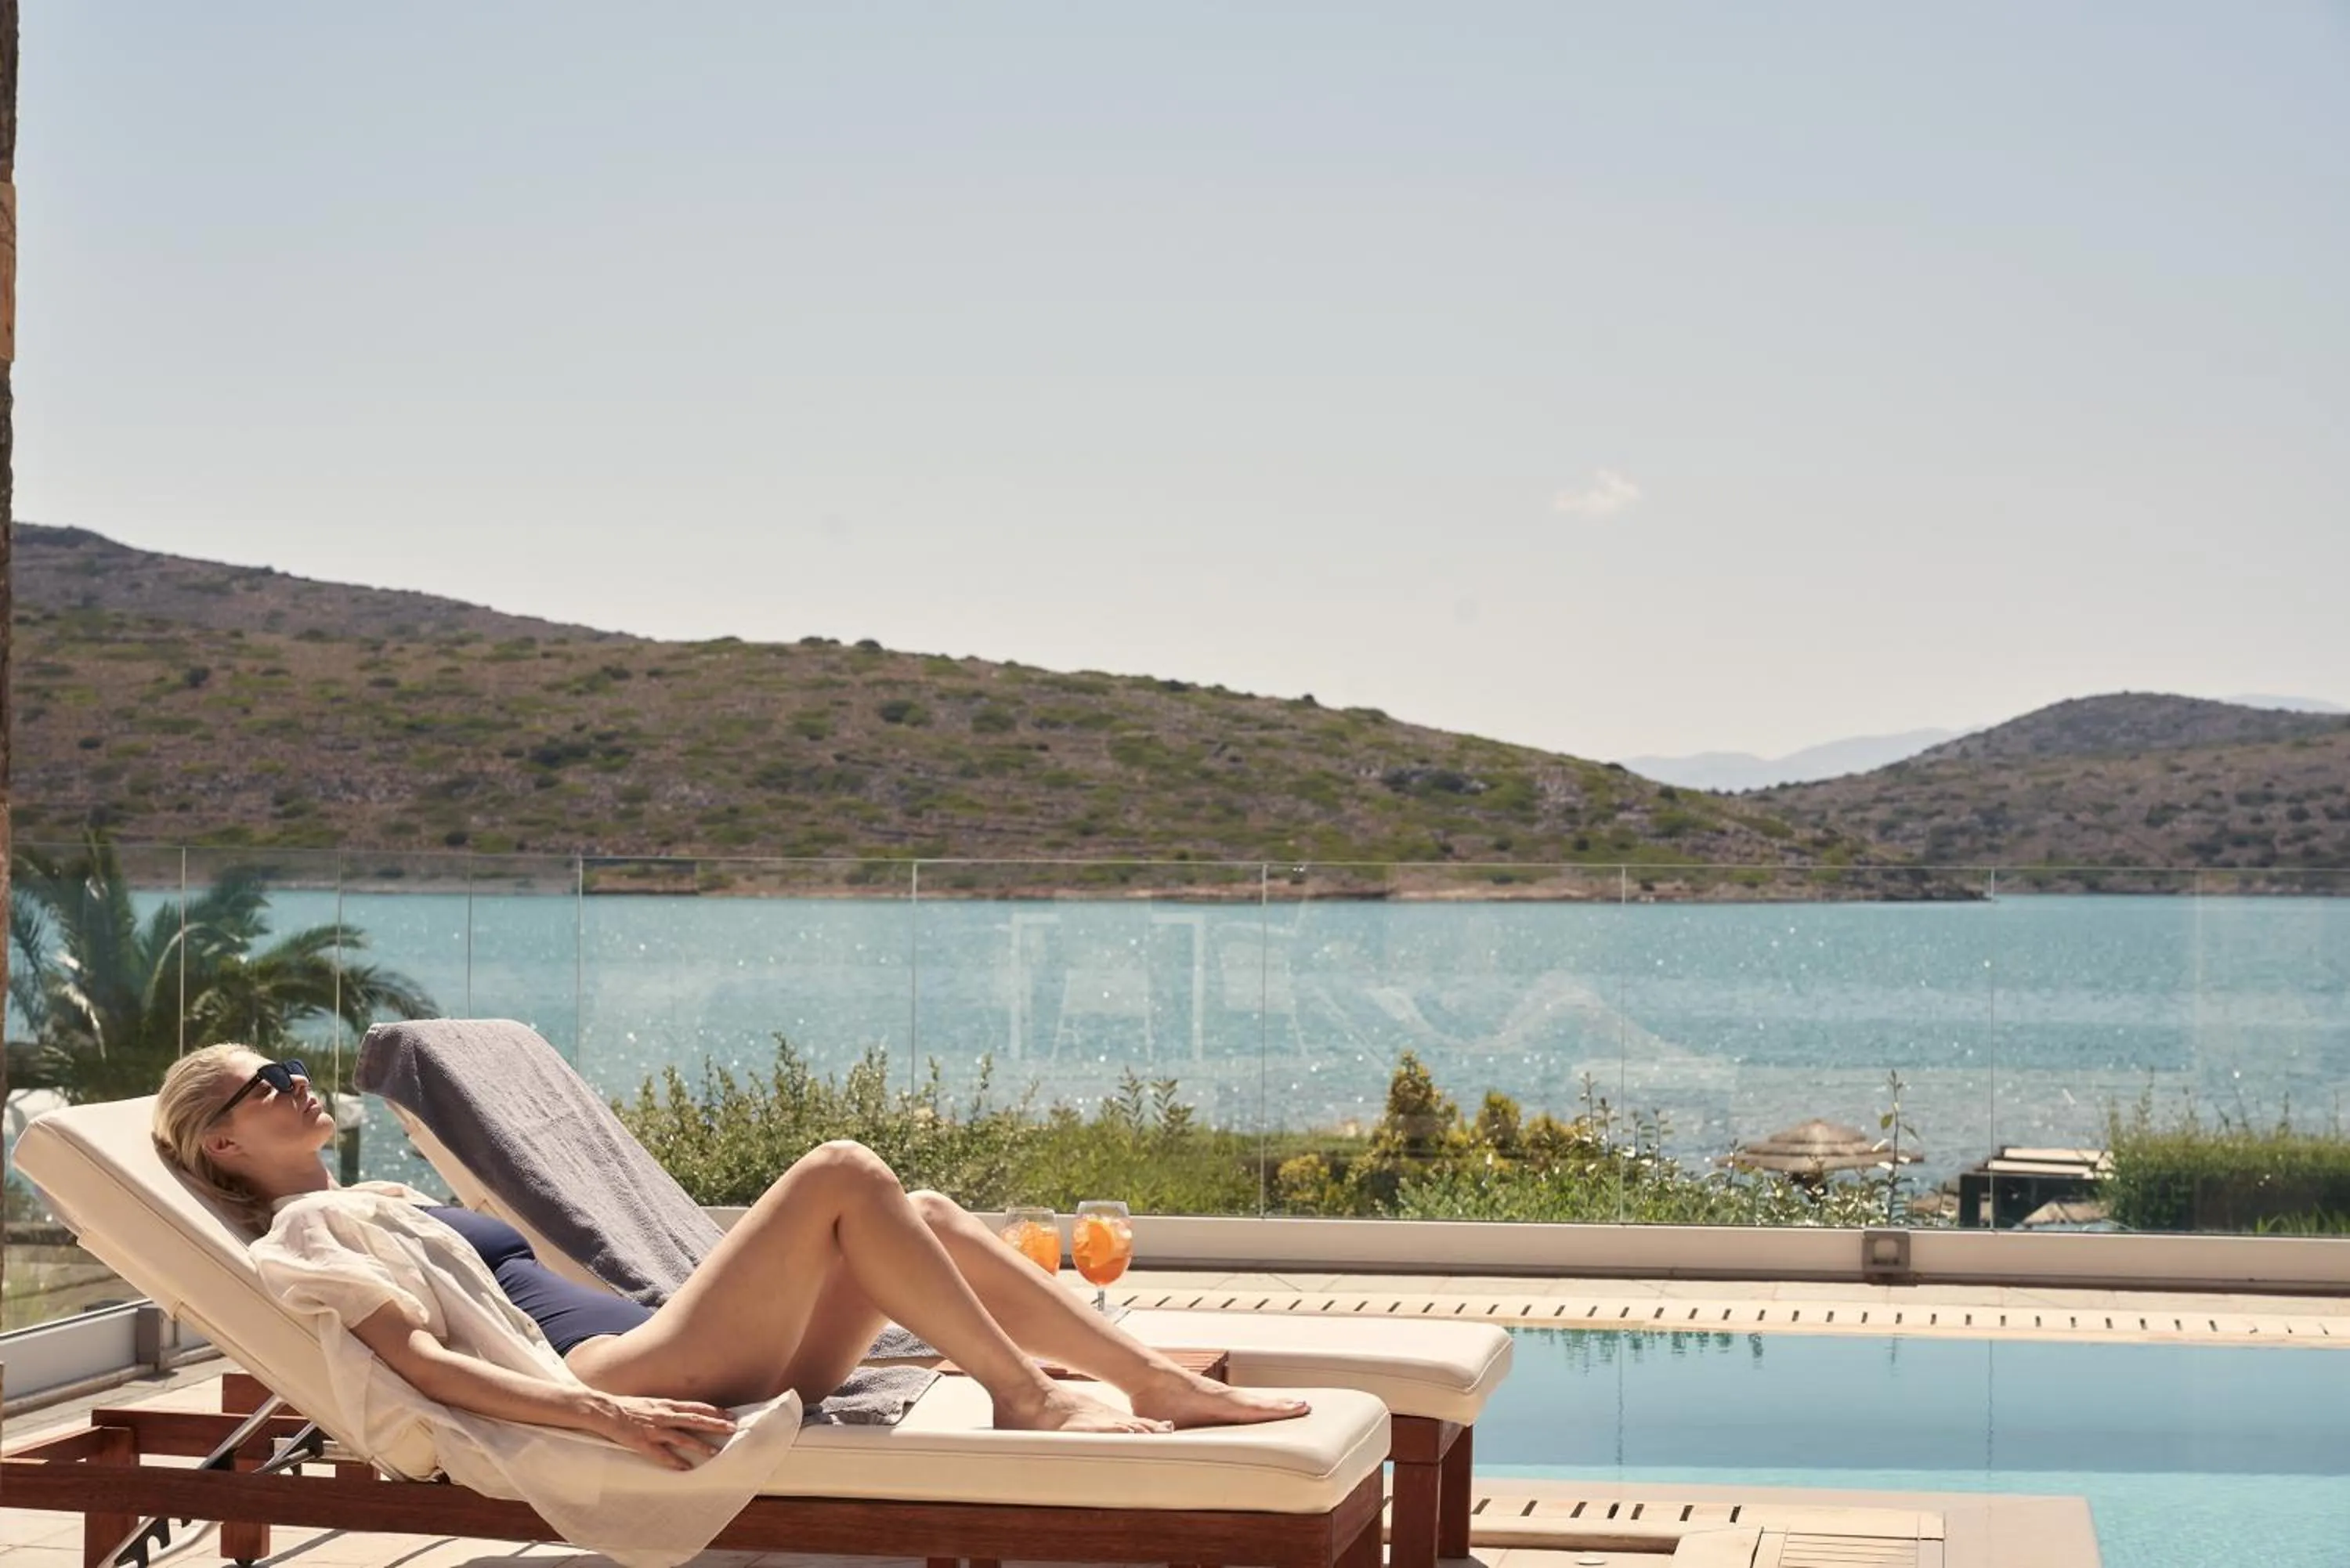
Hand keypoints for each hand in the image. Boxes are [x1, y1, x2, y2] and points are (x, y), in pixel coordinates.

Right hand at [587, 1392, 737, 1470]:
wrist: (605, 1410)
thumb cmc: (628, 1407)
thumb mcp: (652, 1403)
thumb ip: (668, 1409)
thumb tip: (684, 1413)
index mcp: (667, 1405)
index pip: (696, 1407)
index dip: (715, 1411)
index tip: (730, 1415)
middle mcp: (664, 1415)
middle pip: (695, 1419)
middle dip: (715, 1425)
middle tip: (733, 1429)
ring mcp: (654, 1429)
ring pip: (682, 1437)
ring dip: (699, 1444)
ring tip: (715, 1452)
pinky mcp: (642, 1442)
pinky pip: (660, 1454)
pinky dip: (674, 1461)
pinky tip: (685, 1468)